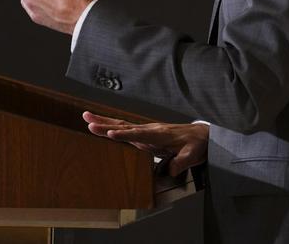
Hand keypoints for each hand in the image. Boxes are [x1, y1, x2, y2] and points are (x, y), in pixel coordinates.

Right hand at [82, 111, 208, 176]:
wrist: (201, 135)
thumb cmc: (197, 143)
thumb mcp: (193, 154)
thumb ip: (182, 161)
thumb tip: (170, 169)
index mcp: (160, 134)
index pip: (139, 134)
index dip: (124, 135)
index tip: (110, 134)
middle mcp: (150, 130)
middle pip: (125, 126)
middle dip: (106, 124)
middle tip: (88, 121)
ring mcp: (146, 131)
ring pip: (122, 125)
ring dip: (104, 122)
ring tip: (87, 118)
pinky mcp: (145, 134)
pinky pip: (126, 129)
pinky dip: (112, 126)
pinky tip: (102, 126)